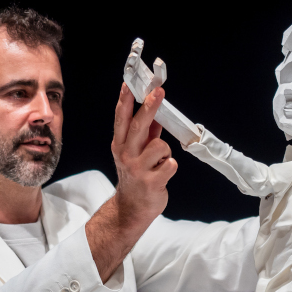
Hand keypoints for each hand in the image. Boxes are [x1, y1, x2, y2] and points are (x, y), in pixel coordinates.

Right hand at [110, 84, 176, 223]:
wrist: (131, 208)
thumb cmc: (136, 176)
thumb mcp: (136, 152)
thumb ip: (146, 132)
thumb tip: (155, 109)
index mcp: (120, 145)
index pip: (122, 118)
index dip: (126, 100)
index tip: (131, 83)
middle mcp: (125, 155)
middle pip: (138, 126)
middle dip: (150, 106)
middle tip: (159, 91)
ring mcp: (137, 169)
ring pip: (161, 146)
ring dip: (165, 153)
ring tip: (159, 163)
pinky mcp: (151, 182)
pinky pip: (171, 164)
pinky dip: (170, 167)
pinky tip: (162, 174)